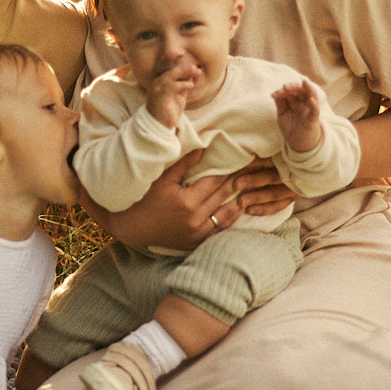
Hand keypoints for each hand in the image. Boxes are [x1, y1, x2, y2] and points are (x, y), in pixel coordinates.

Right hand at [79, 153, 293, 250]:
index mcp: (186, 202)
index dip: (232, 168)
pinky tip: (242, 206)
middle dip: (241, 181)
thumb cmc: (144, 198)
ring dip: (242, 199)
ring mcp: (197, 233)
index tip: (247, 158)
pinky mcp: (197, 242)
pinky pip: (221, 229)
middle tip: (258, 168)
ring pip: (227, 214)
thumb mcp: (161, 178)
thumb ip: (183, 164)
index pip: (216, 181)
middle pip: (224, 196)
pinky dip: (232, 217)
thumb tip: (205, 147)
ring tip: (255, 186)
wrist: (132, 227)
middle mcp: (195, 219)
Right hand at [145, 62, 199, 129]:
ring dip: (185, 72)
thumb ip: (184, 85)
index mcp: (161, 80)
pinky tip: (190, 85)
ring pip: (170, 74)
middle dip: (185, 67)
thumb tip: (194, 75)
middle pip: (171, 68)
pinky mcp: (159, 96)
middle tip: (197, 68)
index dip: (182, 64)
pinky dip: (182, 85)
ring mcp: (157, 88)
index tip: (195, 66)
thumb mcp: (180, 95)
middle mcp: (157, 82)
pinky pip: (170, 86)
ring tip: (196, 72)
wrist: (159, 125)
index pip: (170, 67)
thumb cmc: (169, 110)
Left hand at [273, 79, 323, 153]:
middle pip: (301, 90)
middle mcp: (303, 103)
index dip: (282, 91)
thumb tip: (275, 94)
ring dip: (308, 88)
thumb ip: (280, 104)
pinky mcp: (313, 119)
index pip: (290, 91)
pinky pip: (315, 111)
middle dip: (293, 86)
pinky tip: (311, 100)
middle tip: (284, 87)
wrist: (298, 143)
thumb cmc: (291, 127)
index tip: (273, 95)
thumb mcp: (282, 115)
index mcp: (295, 101)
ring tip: (303, 82)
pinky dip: (314, 105)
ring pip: (312, 95)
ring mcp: (309, 110)